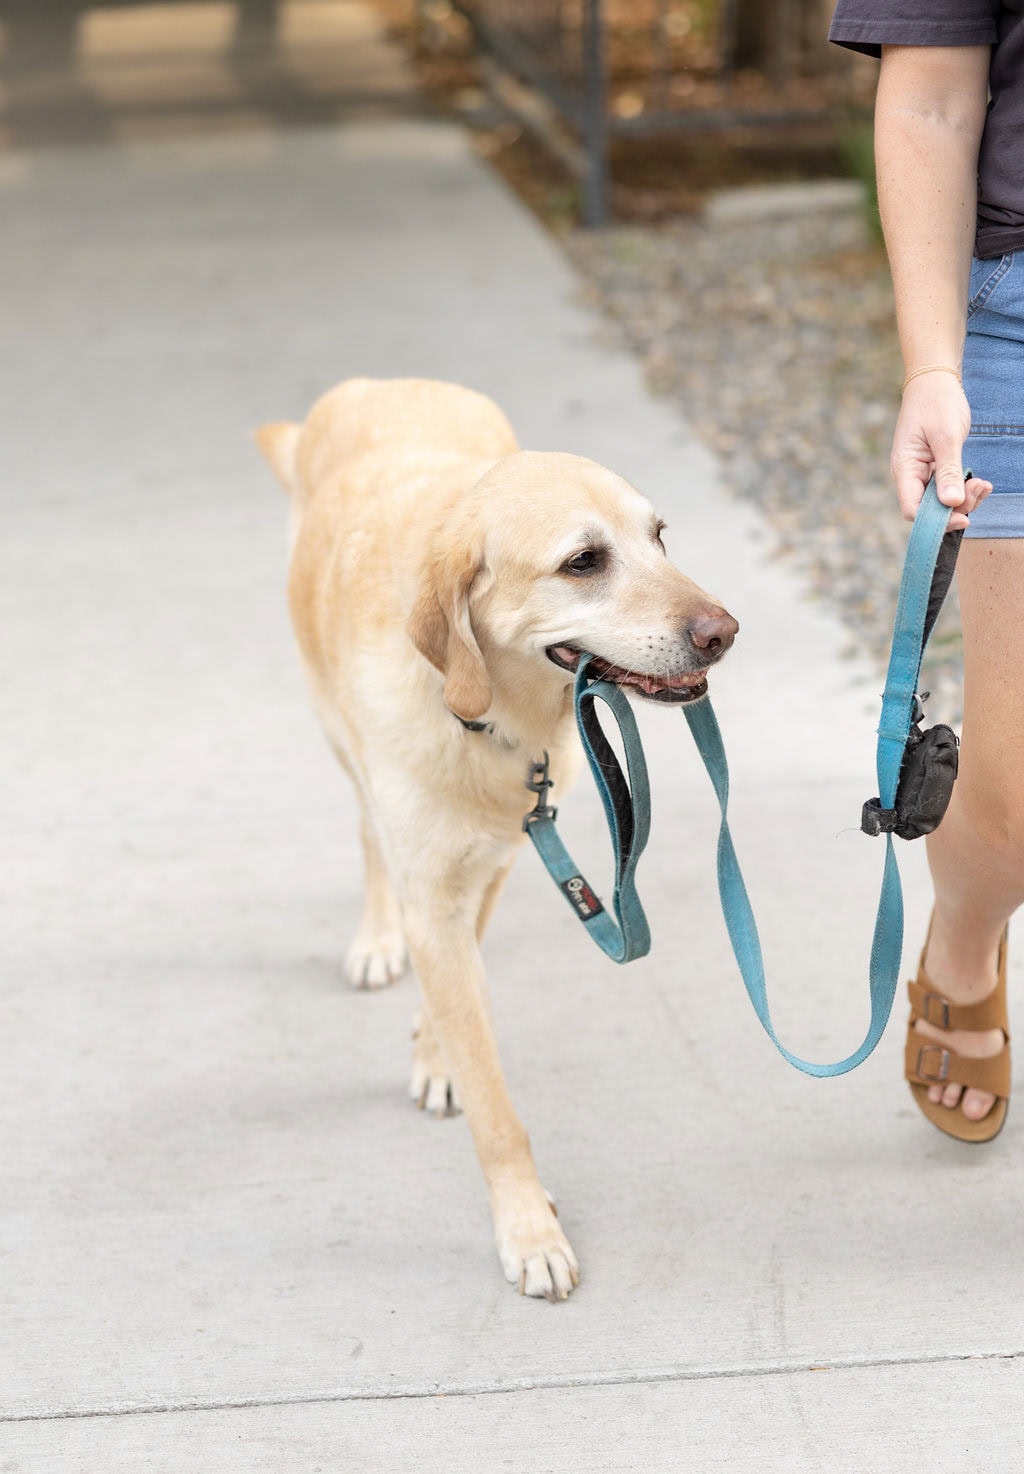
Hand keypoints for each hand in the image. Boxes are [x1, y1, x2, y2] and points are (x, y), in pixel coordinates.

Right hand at [891, 371, 991, 528]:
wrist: (934, 381)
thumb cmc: (936, 403)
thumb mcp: (945, 436)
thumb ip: (948, 471)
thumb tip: (951, 503)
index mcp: (905, 469)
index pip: (913, 510)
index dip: (937, 521)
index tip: (964, 518)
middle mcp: (911, 476)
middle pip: (929, 510)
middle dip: (956, 508)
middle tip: (979, 489)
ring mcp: (923, 473)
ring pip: (942, 501)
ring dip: (965, 499)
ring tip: (983, 484)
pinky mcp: (935, 469)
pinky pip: (949, 488)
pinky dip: (965, 489)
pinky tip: (981, 482)